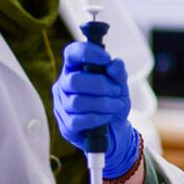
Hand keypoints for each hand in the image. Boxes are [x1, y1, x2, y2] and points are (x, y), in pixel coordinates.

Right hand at [52, 42, 138, 178]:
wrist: (116, 130)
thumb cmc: (113, 102)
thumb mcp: (120, 85)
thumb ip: (118, 74)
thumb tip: (115, 64)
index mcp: (75, 69)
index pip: (71, 53)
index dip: (87, 53)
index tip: (106, 59)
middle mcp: (64, 85)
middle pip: (74, 80)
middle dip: (100, 85)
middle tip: (116, 90)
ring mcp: (62, 106)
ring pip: (78, 102)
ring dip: (103, 103)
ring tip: (116, 105)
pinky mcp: (66, 126)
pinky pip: (79, 120)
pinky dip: (98, 118)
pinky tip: (107, 116)